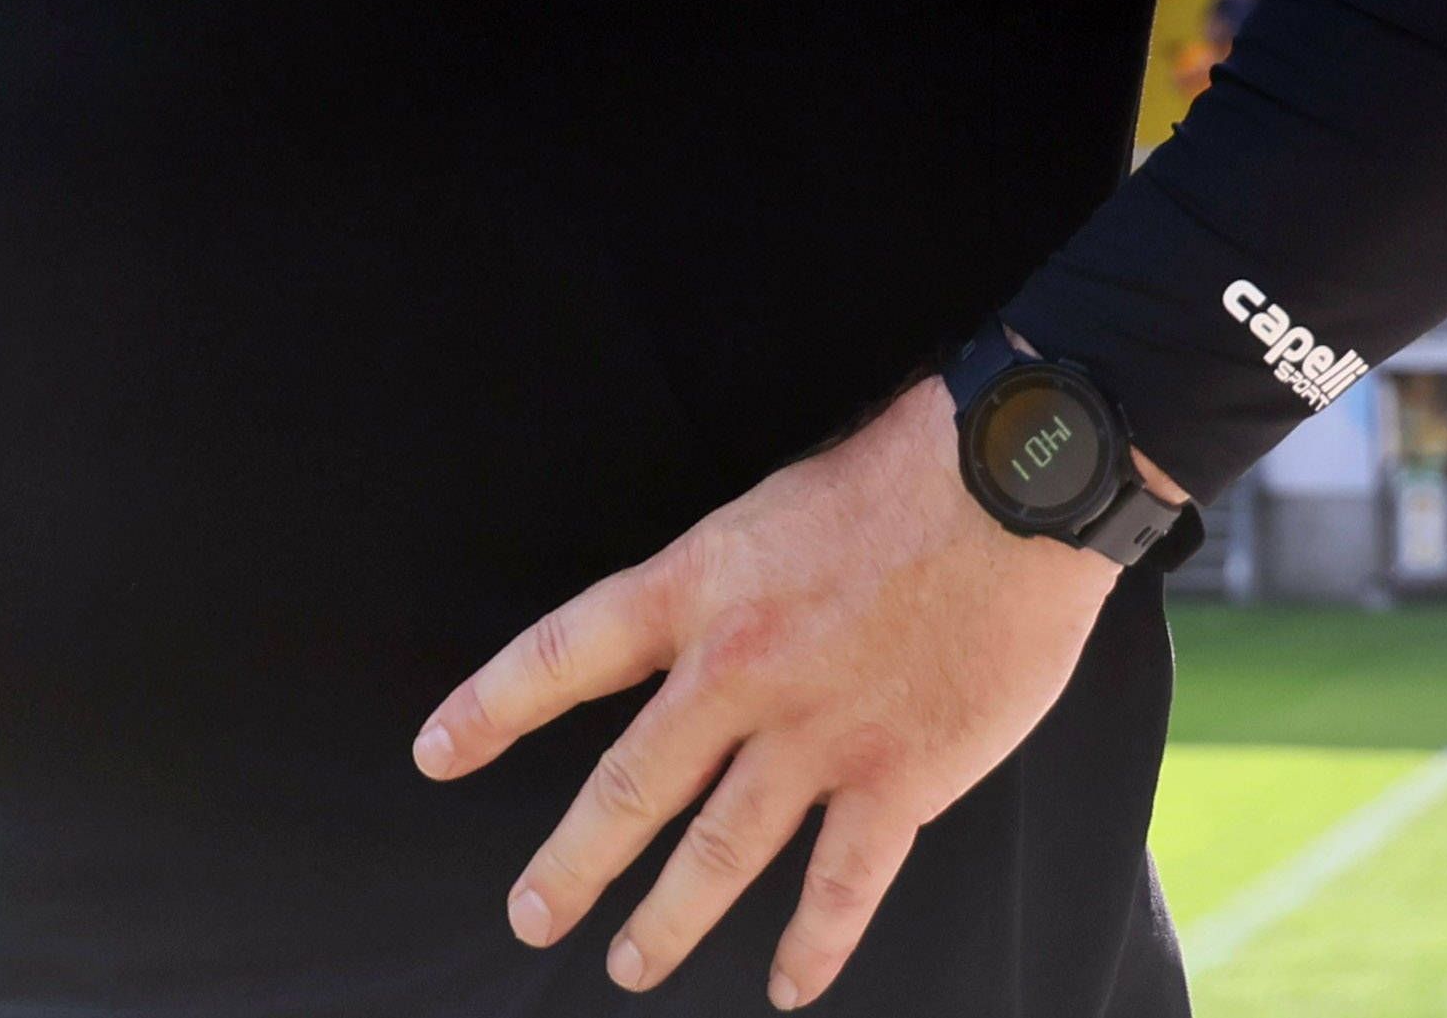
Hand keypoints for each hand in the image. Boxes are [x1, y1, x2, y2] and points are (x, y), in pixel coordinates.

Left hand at [411, 378, 1150, 1005]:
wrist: (1011, 486)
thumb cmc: (897, 478)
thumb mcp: (765, 511)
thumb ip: (718, 588)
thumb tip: (684, 636)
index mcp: (696, 590)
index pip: (561, 656)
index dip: (489, 709)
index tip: (435, 754)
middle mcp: (737, 672)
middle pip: (629, 786)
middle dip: (571, 864)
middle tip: (531, 915)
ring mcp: (817, 735)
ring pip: (719, 852)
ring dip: (667, 921)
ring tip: (629, 965)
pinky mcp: (899, 778)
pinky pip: (841, 885)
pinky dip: (811, 945)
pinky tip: (785, 985)